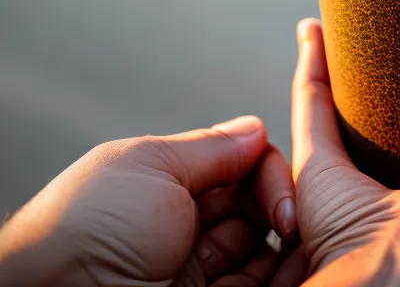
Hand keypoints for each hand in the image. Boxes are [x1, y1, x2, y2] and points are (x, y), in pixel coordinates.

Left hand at [0, 116, 297, 286]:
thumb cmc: (91, 224)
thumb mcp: (154, 166)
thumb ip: (212, 149)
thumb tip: (256, 127)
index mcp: (167, 177)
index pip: (238, 164)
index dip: (267, 171)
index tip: (286, 192)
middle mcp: (181, 222)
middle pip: (254, 207)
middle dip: (282, 206)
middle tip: (300, 219)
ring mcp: (190, 271)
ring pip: (258, 252)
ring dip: (287, 245)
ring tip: (308, 243)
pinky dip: (278, 276)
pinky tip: (297, 266)